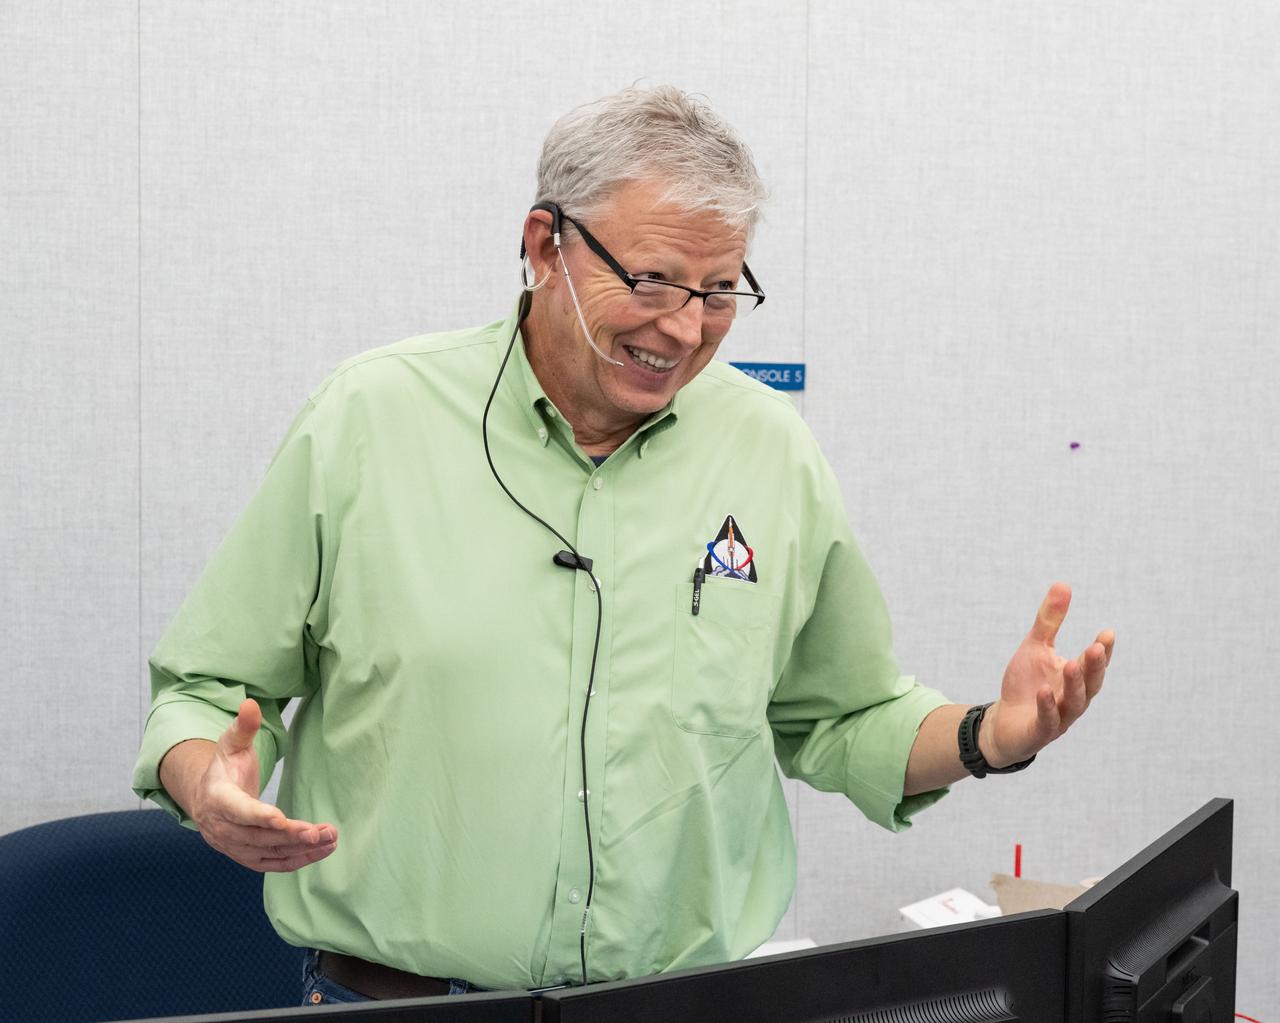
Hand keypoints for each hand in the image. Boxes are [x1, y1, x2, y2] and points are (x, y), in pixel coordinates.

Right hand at [189, 699, 338, 872]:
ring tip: (330, 840)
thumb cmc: (225, 767)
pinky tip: (320, 851)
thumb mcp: (231, 743)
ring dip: (301, 850)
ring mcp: (233, 847)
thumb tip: (250, 703)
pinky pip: (272, 863)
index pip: (239, 810)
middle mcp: (223, 828)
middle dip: (291, 836)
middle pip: (259, 836)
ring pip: (269, 853)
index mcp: (218, 799)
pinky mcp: (246, 856)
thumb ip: (243, 726)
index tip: (282, 819)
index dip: (259, 816)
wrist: (207, 797)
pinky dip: (296, 861)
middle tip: (322, 832)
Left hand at [982, 583, 1113, 767]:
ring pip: (1073, 703)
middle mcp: (1073, 699)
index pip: (1094, 665)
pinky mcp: (1039, 732)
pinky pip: (1047, 721)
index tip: (1108, 633)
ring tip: (1072, 664)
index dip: (1103, 651)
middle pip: (1090, 684)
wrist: (1004, 722)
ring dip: (1074, 685)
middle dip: (1094, 667)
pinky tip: (1043, 691)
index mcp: (1076, 679)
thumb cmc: (1026, 684)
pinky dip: (1047, 707)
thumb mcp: (1035, 647)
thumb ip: (1049, 621)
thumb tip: (1063, 584)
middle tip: (1097, 648)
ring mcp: (1059, 718)